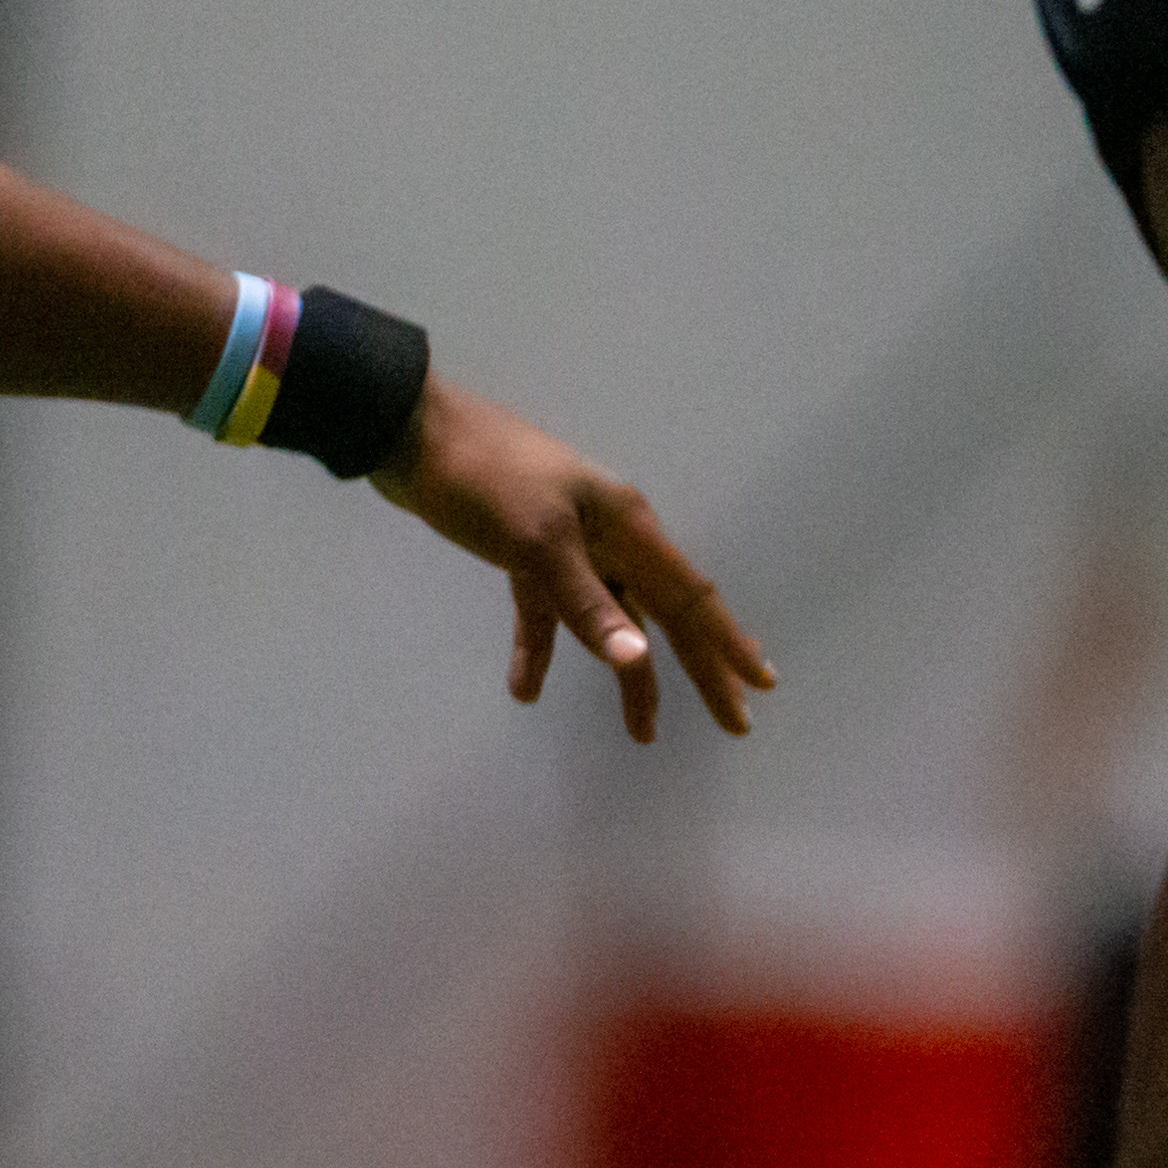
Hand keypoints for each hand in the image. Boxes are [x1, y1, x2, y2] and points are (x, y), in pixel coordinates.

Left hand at [371, 375, 773, 741]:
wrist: (408, 434)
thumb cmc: (480, 477)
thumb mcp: (535, 541)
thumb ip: (585, 603)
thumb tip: (637, 659)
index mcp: (626, 526)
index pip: (690, 597)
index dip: (727, 645)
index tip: (759, 687)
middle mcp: (609, 535)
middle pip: (665, 613)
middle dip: (698, 669)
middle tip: (732, 725)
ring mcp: (568, 544)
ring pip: (611, 619)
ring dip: (625, 673)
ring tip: (642, 733)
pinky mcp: (525, 552)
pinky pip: (545, 612)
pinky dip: (539, 650)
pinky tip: (523, 690)